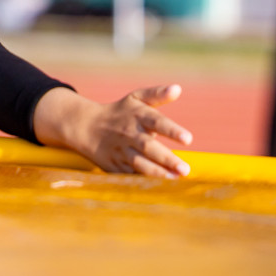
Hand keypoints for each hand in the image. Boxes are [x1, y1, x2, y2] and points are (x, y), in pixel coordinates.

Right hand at [32, 84, 192, 178]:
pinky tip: (158, 187)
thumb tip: (178, 89)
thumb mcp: (136, 98)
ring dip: (157, 173)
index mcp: (138, 115)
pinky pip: (130, 175)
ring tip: (175, 179)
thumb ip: (158, 94)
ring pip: (139, 164)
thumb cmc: (120, 112)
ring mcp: (122, 151)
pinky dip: (143, 181)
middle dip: (167, 159)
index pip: (157, 122)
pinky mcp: (115, 166)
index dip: (172, 131)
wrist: (87, 127)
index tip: (188, 139)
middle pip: (149, 147)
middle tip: (185, 169)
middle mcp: (130, 133)